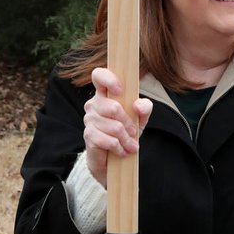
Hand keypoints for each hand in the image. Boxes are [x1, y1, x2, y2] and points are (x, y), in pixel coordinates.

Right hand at [83, 67, 152, 188]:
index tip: (120, 90)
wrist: (113, 158)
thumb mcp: (140, 118)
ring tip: (130, 145)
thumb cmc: (126, 131)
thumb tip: (138, 106)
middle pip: (113, 107)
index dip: (108, 79)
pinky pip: (110, 140)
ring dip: (127, 139)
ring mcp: (89, 120)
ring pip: (114, 127)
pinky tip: (122, 151)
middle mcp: (94, 104)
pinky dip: (120, 148)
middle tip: (134, 131)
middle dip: (129, 122)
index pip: (98, 75)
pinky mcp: (89, 136)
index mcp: (104, 93)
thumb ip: (144, 107)